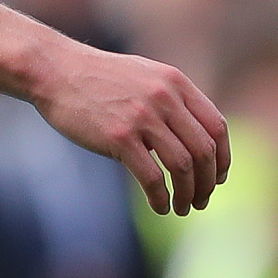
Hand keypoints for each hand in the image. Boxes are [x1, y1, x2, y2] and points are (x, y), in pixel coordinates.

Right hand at [29, 39, 230, 215]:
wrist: (55, 70)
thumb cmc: (97, 77)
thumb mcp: (144, 75)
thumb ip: (171, 99)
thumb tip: (194, 136)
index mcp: (175, 82)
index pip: (216, 126)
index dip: (223, 158)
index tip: (217, 178)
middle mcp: (164, 97)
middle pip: (204, 151)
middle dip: (208, 183)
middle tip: (201, 200)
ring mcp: (142, 116)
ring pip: (183, 166)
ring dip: (188, 194)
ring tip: (182, 207)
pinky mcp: (119, 136)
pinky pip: (152, 177)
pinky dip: (161, 198)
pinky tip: (159, 206)